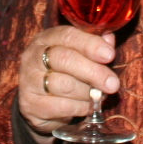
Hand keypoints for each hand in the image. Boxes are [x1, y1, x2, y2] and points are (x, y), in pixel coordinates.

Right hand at [16, 26, 118, 143]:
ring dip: (88, 92)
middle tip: (113, 84)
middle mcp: (33, 57)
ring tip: (100, 95)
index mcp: (46, 38)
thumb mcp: (79, 55)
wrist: (41, 102)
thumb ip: (94, 45)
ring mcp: (29, 81)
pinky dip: (80, 107)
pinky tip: (88, 106)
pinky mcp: (31, 105)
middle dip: (93, 72)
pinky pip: (61, 107)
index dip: (90, 45)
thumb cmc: (65, 73)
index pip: (67, 36)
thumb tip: (109, 40)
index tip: (109, 55)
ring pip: (63, 85)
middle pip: (64, 59)